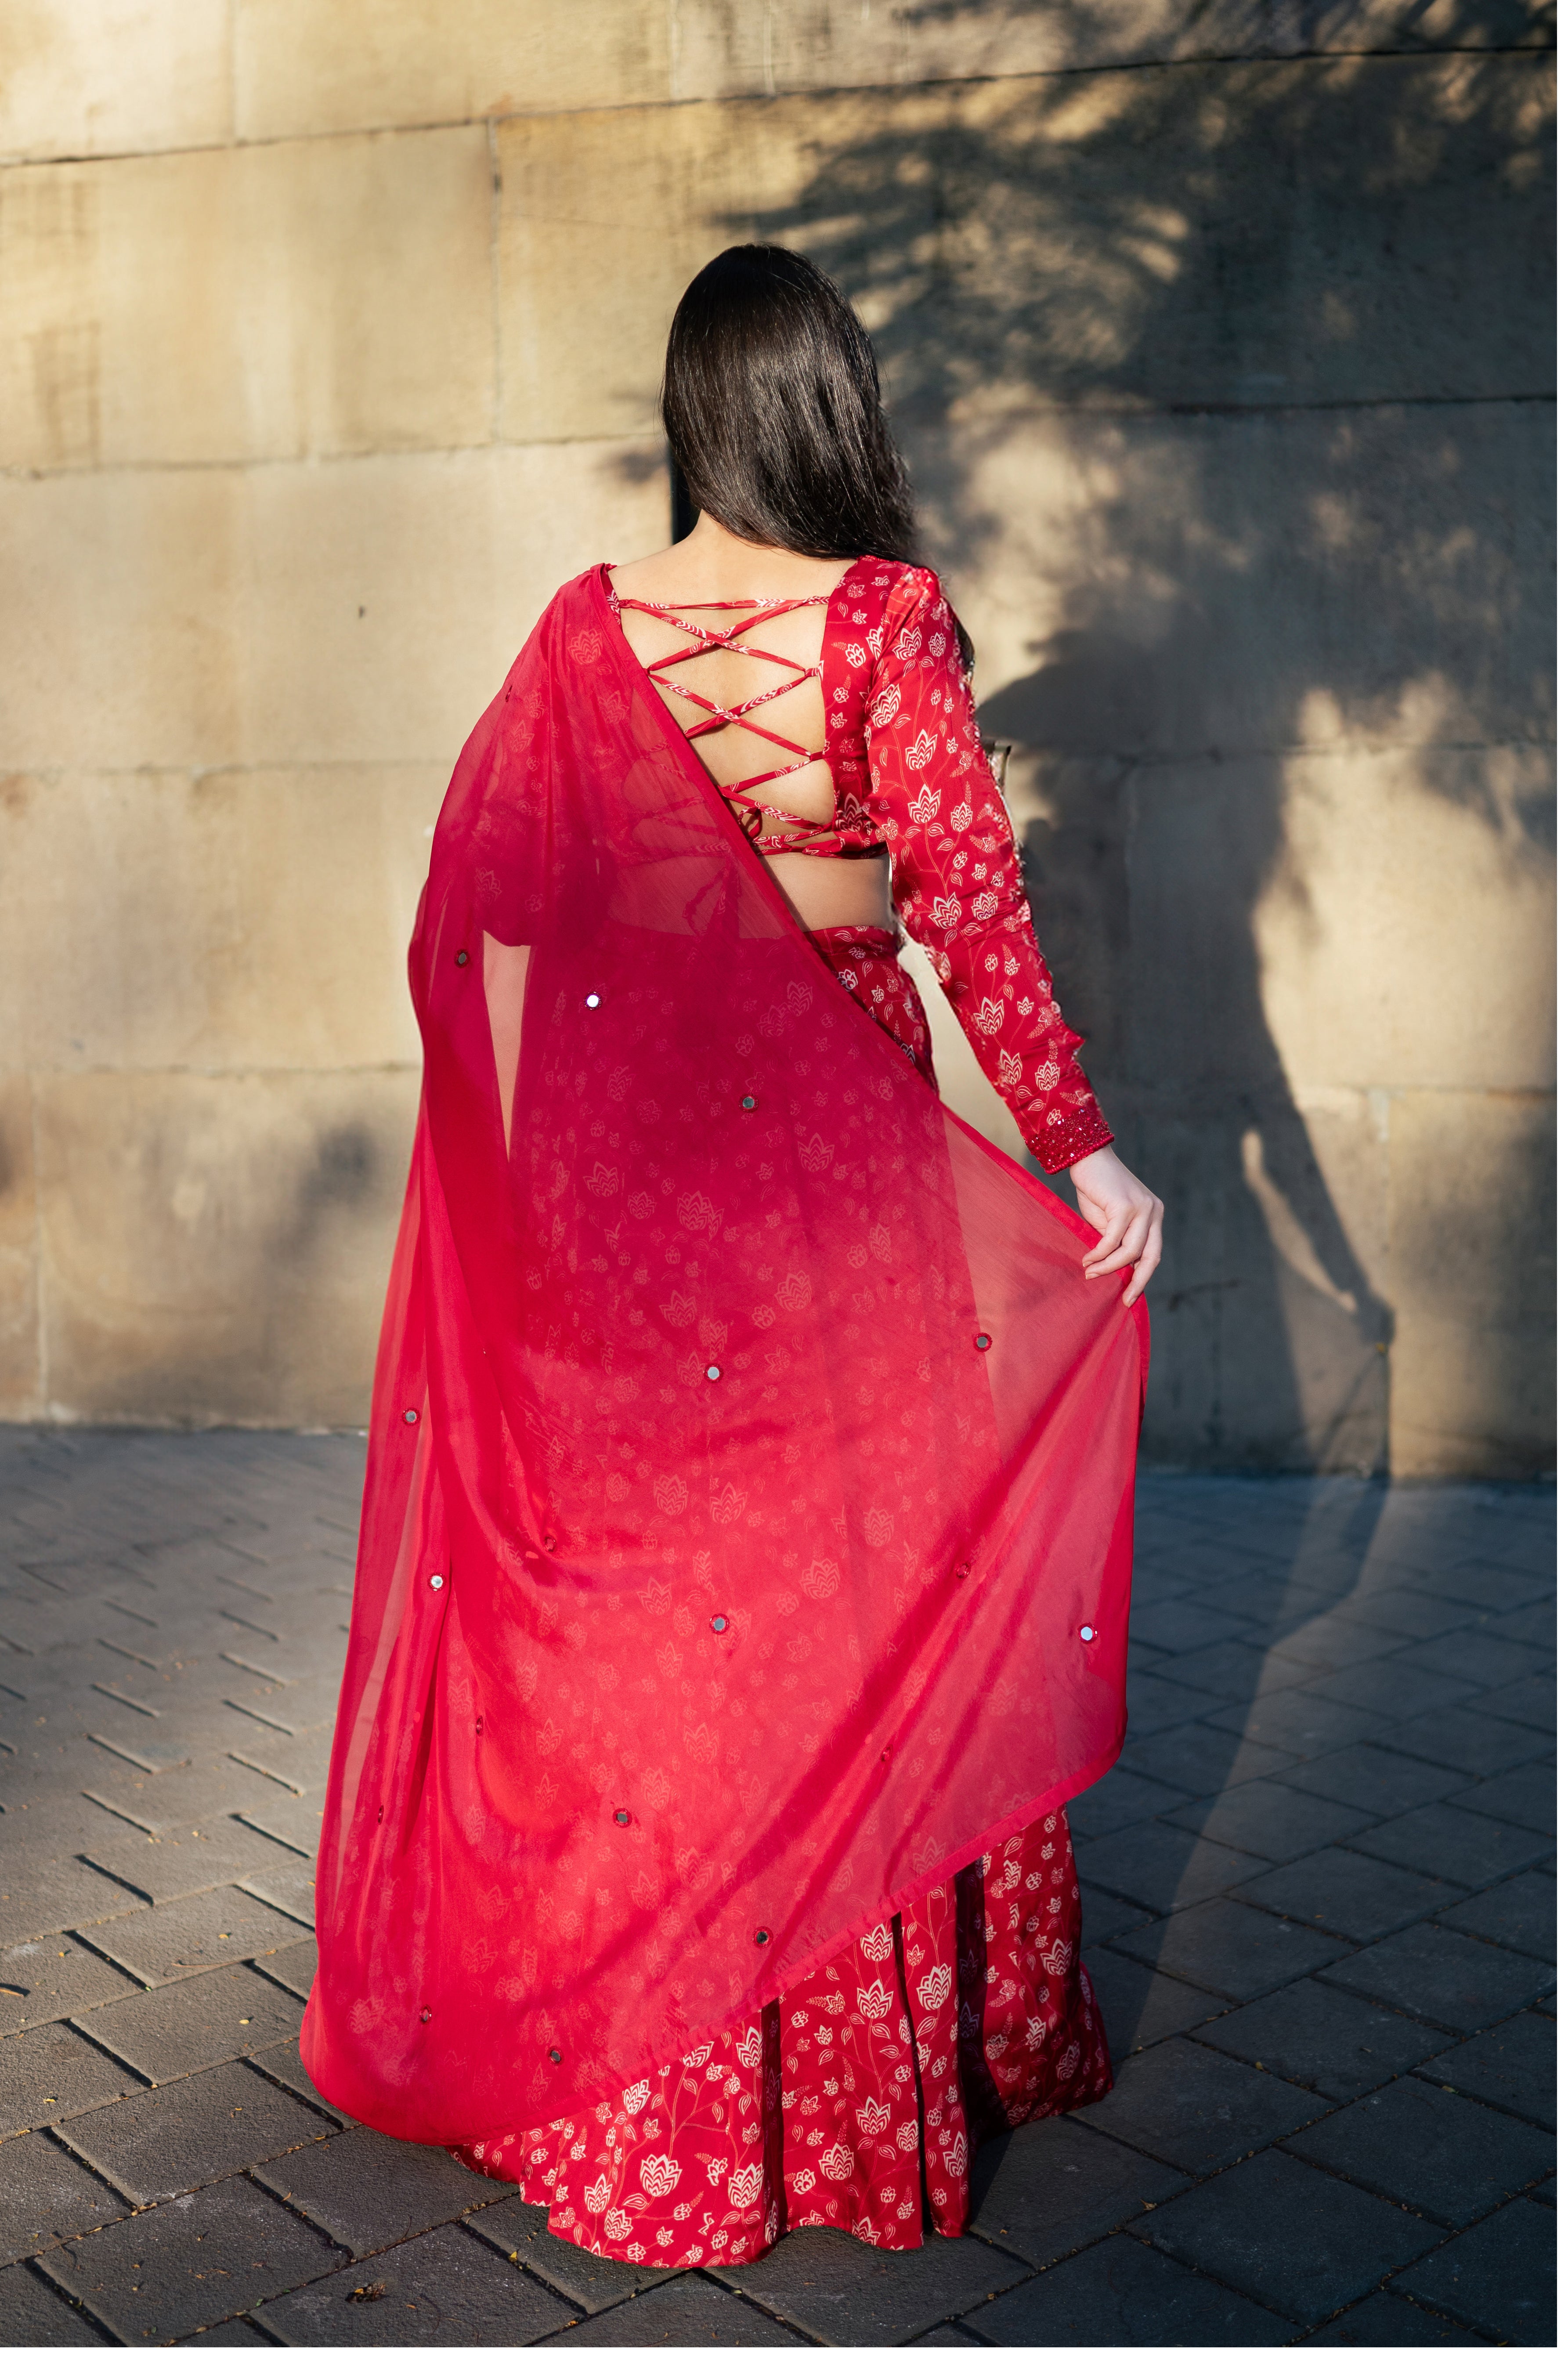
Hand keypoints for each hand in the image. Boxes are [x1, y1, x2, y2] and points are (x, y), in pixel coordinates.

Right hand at [1067, 1146, 1162, 1305]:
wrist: (1087, 1158)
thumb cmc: (1096, 1190)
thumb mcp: (1109, 1221)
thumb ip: (1116, 1241)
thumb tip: (1113, 1271)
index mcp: (1154, 1216)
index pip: (1154, 1253)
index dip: (1143, 1277)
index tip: (1129, 1296)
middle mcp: (1154, 1212)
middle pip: (1151, 1257)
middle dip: (1137, 1281)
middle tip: (1124, 1299)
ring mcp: (1142, 1208)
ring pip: (1130, 1251)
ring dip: (1108, 1267)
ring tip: (1090, 1273)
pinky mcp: (1125, 1206)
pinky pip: (1112, 1240)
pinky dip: (1099, 1254)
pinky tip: (1086, 1259)